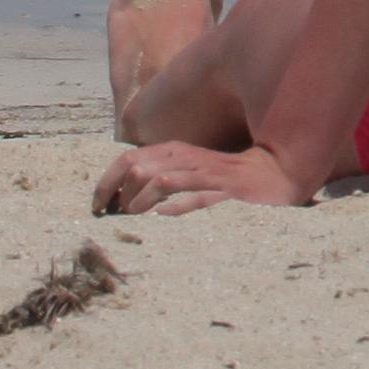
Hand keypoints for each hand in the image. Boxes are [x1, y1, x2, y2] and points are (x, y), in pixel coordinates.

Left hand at [97, 141, 309, 215]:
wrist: (273, 173)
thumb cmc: (226, 177)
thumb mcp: (187, 176)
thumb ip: (160, 182)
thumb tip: (124, 203)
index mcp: (174, 151)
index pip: (126, 159)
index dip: (104, 183)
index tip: (96, 207)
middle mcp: (187, 157)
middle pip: (136, 168)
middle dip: (120, 196)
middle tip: (118, 217)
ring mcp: (206, 171)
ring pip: (158, 180)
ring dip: (141, 203)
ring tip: (140, 218)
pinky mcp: (225, 185)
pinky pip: (192, 194)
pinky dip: (173, 207)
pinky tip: (166, 215)